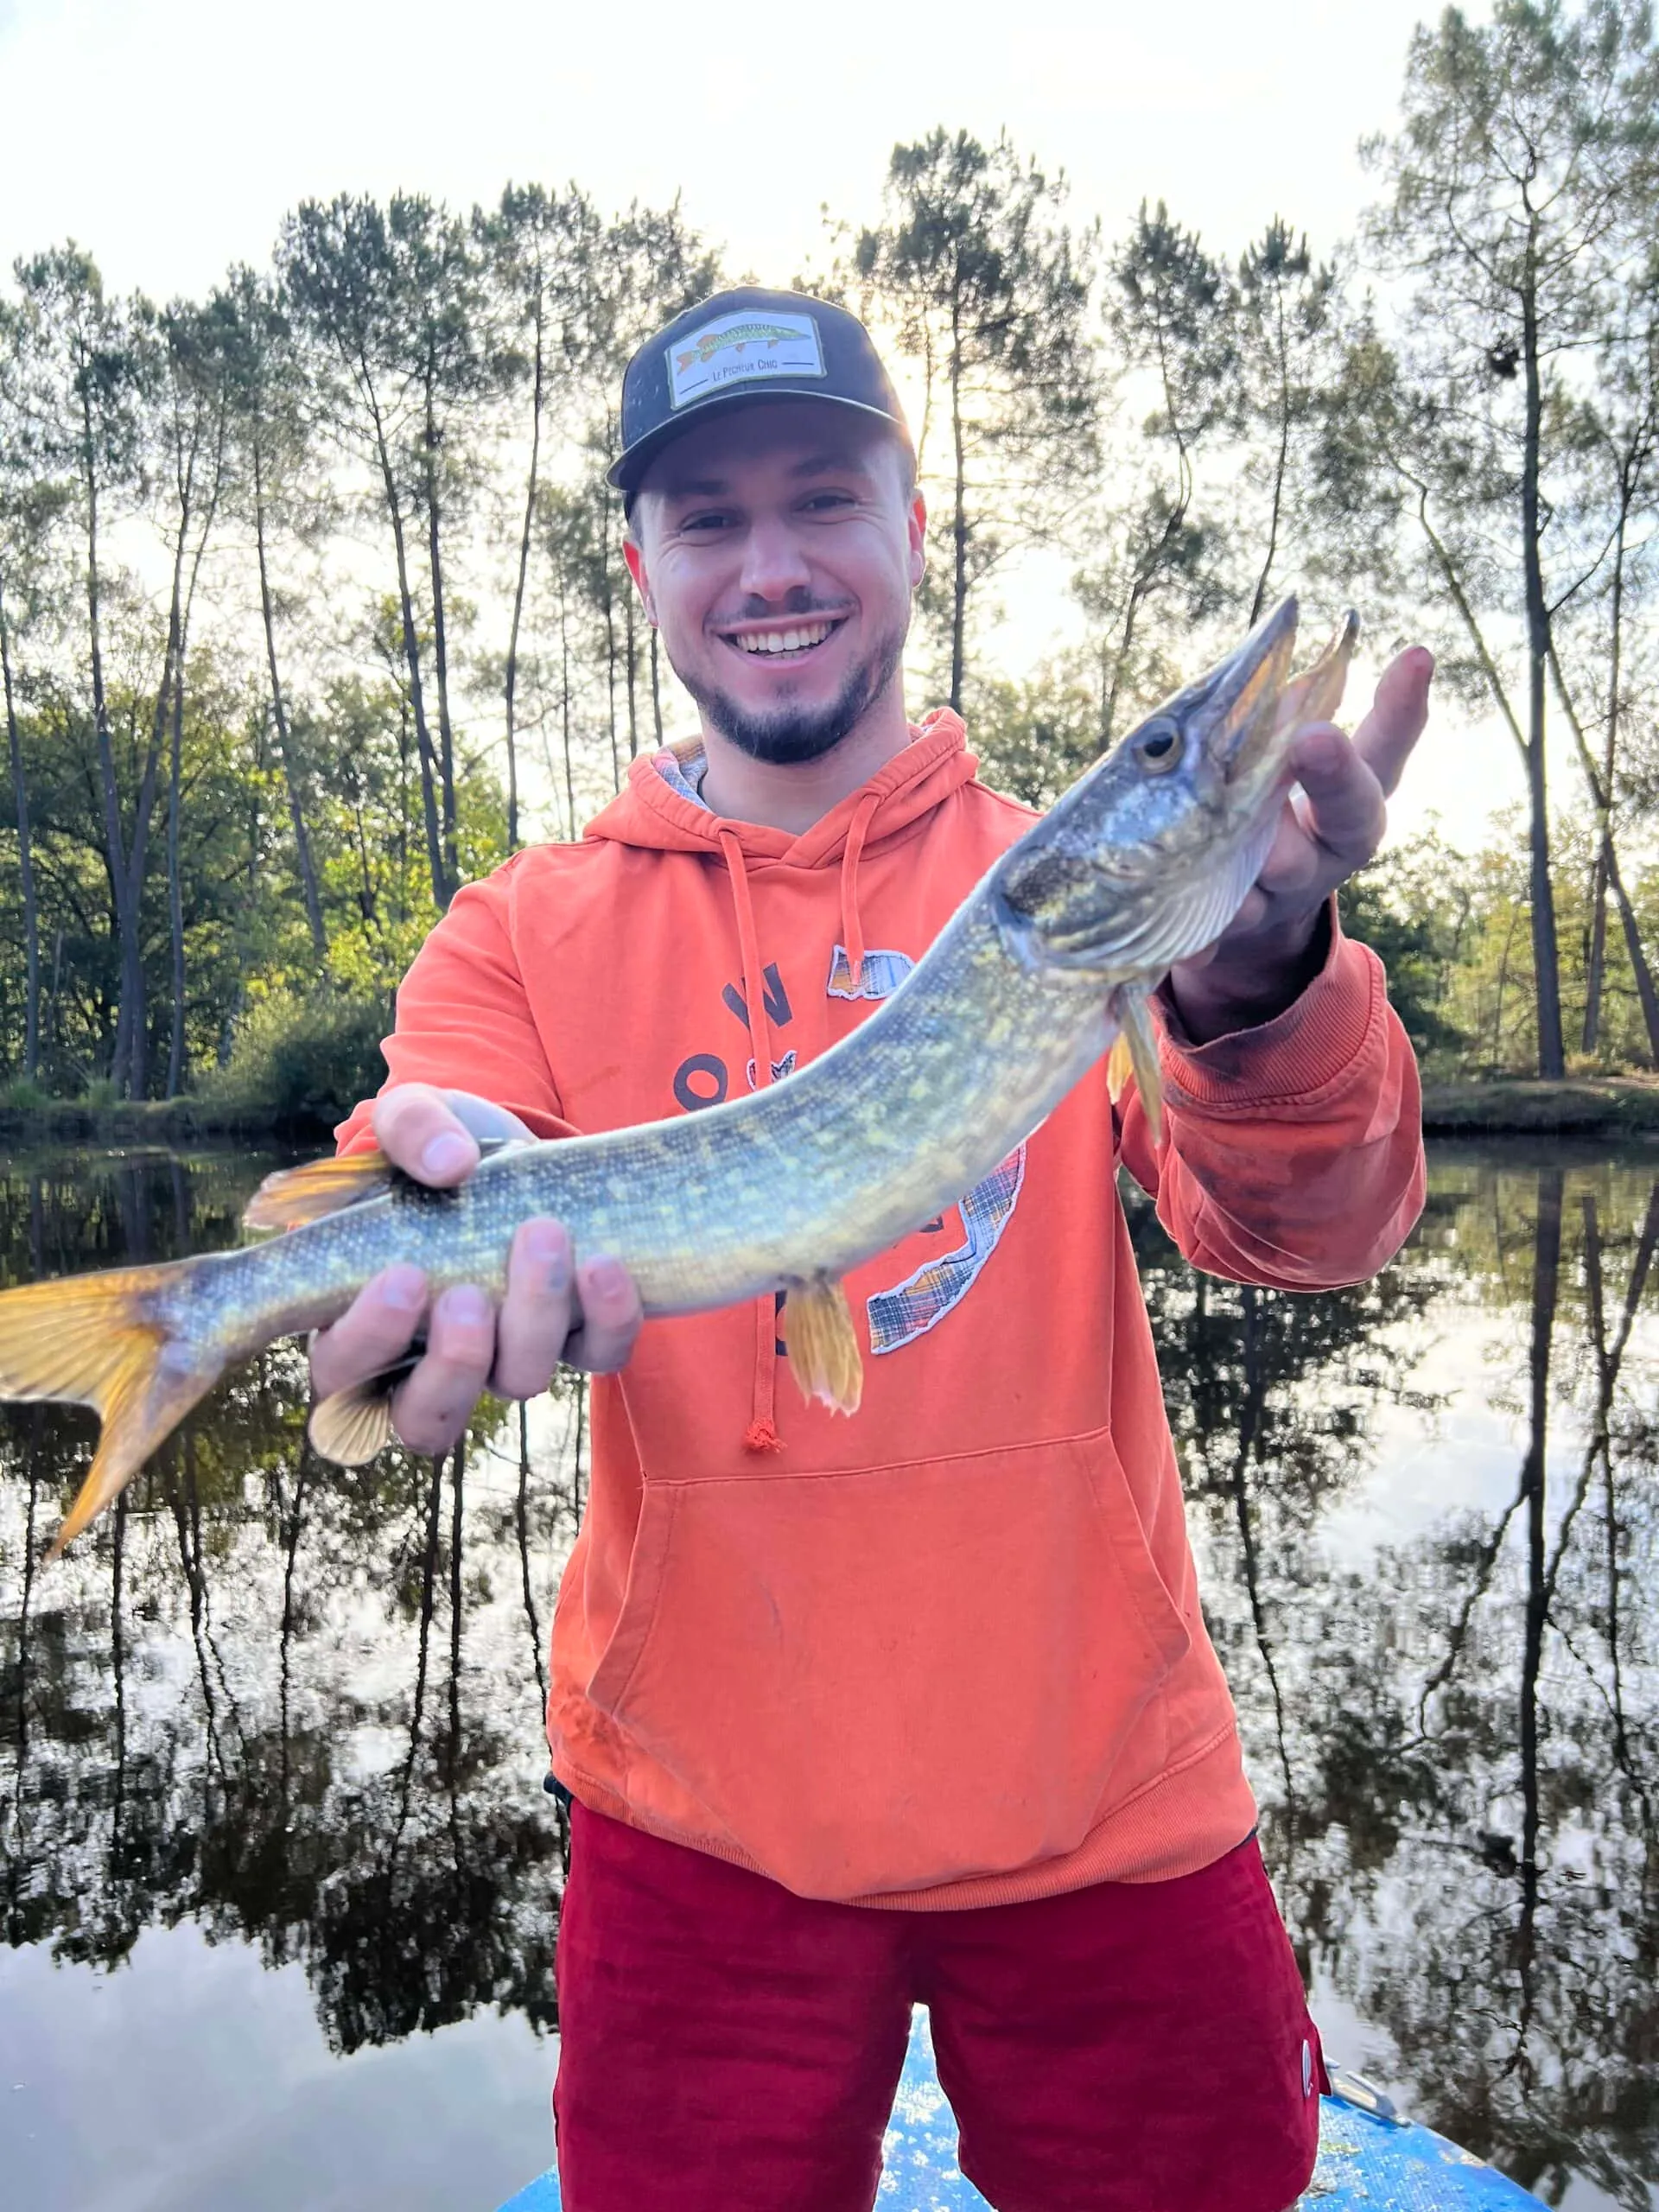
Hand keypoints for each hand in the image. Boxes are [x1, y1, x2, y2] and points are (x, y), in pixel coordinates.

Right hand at [308, 1085, 642, 1456]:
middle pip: (428, 1416)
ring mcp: (506, 1355)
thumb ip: (410, 1127)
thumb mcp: (412, 1116)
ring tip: (543, 1237)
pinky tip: (604, 1264)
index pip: (342, 1371)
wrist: (516, 1146)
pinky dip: (606, 1319)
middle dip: (454, 1360)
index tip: (404, 1276)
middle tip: (467, 1294)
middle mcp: (428, 1359)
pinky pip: (597, 1355)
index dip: (369, 1339)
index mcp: (360, 1319)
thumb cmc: (438, 1145)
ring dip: (532, 1319)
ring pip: (517, 1383)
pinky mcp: (574, 1337)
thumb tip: (449, 1164)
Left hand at [1166, 645, 1433, 1042]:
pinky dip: (1203, 934)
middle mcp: (1330, 845)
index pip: (1388, 746)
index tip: (1413, 656)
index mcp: (1350, 795)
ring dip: (1261, 850)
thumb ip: (1277, 715)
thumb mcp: (1273, 762)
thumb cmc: (1255, 809)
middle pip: (1351, 813)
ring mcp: (1285, 891)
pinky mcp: (1235, 931)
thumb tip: (1269, 660)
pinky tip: (1191, 939)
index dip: (1403, 708)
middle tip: (1315, 738)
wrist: (1227, 912)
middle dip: (1335, 774)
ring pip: (1282, 870)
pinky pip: (1218, 931)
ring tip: (1235, 833)